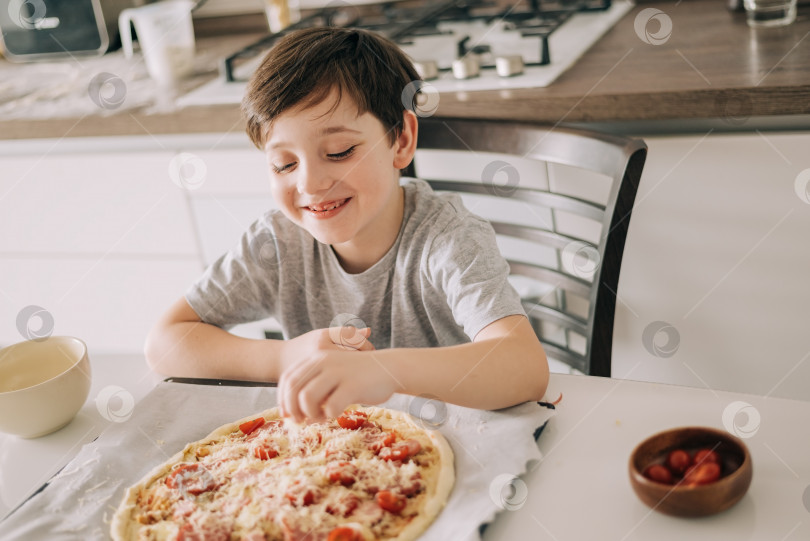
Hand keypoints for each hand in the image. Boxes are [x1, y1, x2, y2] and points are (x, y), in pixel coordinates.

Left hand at [277, 330, 398, 422]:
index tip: (287, 415)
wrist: (389, 368)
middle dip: (293, 410)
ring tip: (321, 416)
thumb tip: (290, 413)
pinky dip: (329, 416)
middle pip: (293, 389)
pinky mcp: (352, 386)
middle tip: (301, 421)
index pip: (287, 378)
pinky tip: (337, 413)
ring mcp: (338, 373)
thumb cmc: (357, 376)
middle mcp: (324, 362)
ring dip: (310, 414)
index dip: (282, 399)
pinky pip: (330, 407)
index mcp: (316, 358)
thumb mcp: (332, 372)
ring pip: (307, 398)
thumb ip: (312, 385)